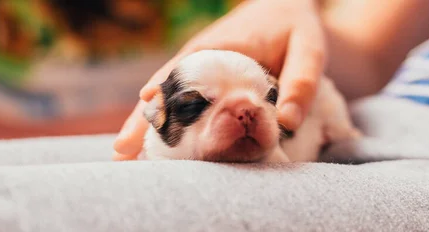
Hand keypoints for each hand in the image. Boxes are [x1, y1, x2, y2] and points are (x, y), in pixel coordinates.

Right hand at [113, 0, 325, 160]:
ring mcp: (198, 71)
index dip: (164, 92)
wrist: (284, 8)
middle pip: (164, 90)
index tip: (146, 112)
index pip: (183, 71)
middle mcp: (199, 59)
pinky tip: (153, 148)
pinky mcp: (203, 82)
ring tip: (123, 157)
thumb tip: (285, 123)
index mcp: (218, 48)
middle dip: (141, 120)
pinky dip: (165, 124)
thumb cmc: (295, 28)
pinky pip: (180, 104)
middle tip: (120, 153)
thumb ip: (301, 82)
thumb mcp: (309, 49)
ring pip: (166, 100)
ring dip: (145, 126)